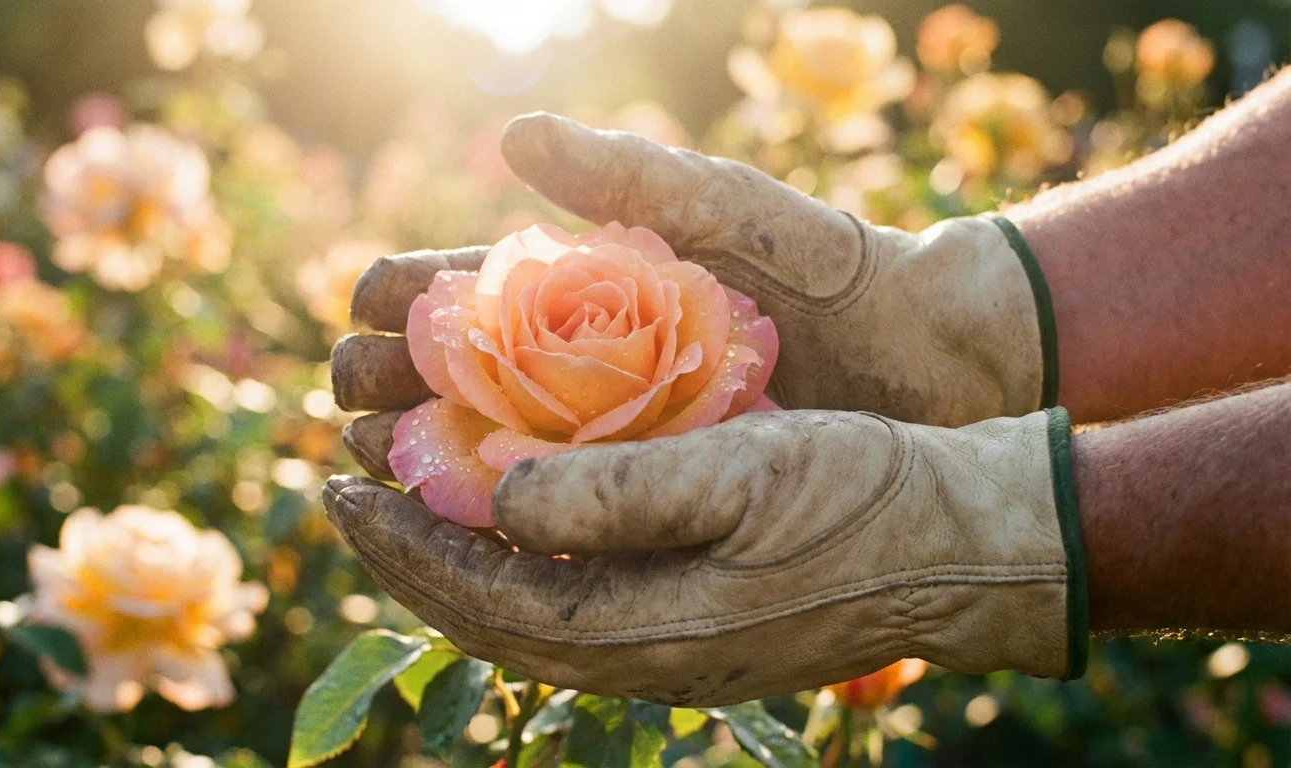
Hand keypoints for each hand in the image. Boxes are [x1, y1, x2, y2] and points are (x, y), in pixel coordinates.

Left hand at [324, 407, 1085, 705]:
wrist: (967, 546)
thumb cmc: (866, 499)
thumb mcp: (745, 473)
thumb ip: (619, 490)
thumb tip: (500, 495)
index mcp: (642, 631)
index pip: (480, 600)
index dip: (399, 546)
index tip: (334, 487)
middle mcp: (643, 657)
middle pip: (487, 618)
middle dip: (407, 558)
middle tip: (344, 490)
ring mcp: (671, 649)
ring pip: (525, 612)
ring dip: (456, 558)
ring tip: (406, 500)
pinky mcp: (696, 624)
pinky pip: (574, 600)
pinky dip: (520, 557)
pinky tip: (512, 513)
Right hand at [333, 113, 1055, 471]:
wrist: (931, 357)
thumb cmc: (831, 271)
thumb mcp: (730, 212)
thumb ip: (629, 175)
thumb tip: (513, 136)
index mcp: (584, 288)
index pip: (460, 291)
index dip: (403, 299)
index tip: (371, 313)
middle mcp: (580, 364)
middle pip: (451, 377)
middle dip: (391, 385)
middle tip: (360, 408)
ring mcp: (609, 434)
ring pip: (486, 451)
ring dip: (425, 457)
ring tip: (386, 471)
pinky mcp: (647, 491)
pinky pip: (556, 509)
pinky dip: (501, 517)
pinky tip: (465, 534)